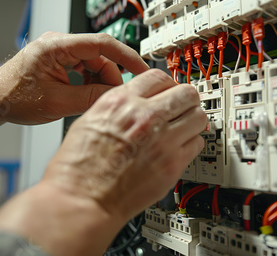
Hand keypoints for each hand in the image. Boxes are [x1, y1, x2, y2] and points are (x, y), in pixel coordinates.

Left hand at [0, 32, 148, 152]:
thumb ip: (90, 98)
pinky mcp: (58, 61)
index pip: (102, 44)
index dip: (126, 57)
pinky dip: (89, 83)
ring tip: (93, 101)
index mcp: (56, 46)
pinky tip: (84, 97)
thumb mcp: (57, 102)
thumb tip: (117, 98)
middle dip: (110, 78)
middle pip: (100, 56)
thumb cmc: (12, 98)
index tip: (142, 69)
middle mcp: (59, 44)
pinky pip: (83, 69)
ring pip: (93, 64)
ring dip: (98, 83)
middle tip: (113, 99)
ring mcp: (59, 52)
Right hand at [44, 68, 206, 218]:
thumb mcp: (89, 120)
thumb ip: (118, 107)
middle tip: (182, 106)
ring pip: (198, 116)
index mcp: (121, 102)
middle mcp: (145, 117)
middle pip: (186, 92)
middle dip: (185, 98)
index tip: (168, 91)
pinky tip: (179, 148)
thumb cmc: (77, 168)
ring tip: (183, 128)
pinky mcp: (173, 164)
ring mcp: (163, 140)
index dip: (166, 83)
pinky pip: (197, 144)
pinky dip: (191, 144)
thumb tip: (136, 102)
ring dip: (192, 120)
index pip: (158, 76)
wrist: (82, 200)